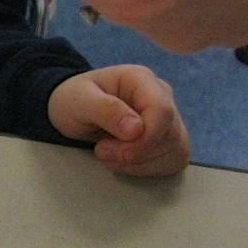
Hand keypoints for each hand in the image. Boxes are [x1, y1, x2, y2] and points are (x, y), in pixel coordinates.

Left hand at [48, 66, 189, 177]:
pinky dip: (146, 168)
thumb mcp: (79, 101)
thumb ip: (106, 110)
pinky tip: (124, 160)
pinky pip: (172, 161)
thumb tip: (137, 129)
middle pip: (169, 135)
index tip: (120, 151)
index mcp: (141, 79)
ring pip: (174, 151)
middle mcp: (161, 96)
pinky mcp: (170, 139)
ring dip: (139, 163)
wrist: (72, 111)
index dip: (146, 138)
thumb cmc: (74, 100)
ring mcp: (169, 118)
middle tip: (102, 150)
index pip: (162, 111)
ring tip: (109, 153)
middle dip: (136, 153)